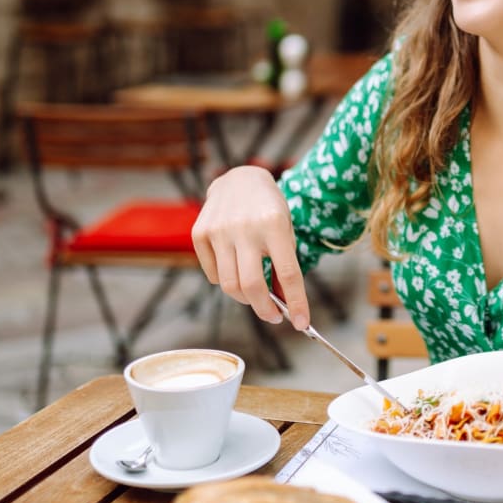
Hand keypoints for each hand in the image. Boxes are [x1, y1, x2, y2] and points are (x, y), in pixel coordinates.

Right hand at [190, 165, 308, 329]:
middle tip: (274, 317)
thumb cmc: (269, 209)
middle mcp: (244, 228)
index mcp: (274, 225)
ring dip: (246, 298)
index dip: (297, 303)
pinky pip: (213, 274)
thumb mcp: (286, 231)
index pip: (288, 274)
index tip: (302, 324)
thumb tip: (283, 305)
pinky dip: (226, 281)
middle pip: (251, 286)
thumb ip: (284, 265)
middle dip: (265, 310)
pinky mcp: (200, 233)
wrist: (240, 179)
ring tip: (256, 294)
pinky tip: (235, 269)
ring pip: (229, 285)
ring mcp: (219, 230)